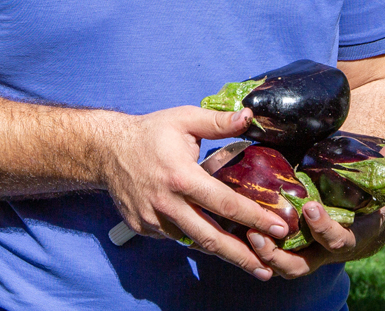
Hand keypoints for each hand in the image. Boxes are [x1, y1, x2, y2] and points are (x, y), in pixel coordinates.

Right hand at [101, 106, 290, 280]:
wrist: (106, 151)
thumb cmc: (149, 133)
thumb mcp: (183, 119)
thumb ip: (217, 121)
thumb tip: (248, 117)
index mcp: (181, 176)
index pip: (225, 202)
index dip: (254, 217)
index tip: (278, 228)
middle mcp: (167, 203)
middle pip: (210, 237)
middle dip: (242, 255)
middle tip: (269, 268)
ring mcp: (154, 219)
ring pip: (193, 242)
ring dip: (222, 253)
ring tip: (251, 263)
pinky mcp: (145, 228)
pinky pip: (176, 238)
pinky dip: (196, 241)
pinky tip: (216, 243)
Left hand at [246, 140, 384, 278]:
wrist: (369, 227)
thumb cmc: (372, 202)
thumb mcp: (383, 186)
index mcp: (351, 236)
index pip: (338, 240)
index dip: (324, 227)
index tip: (310, 208)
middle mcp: (326, 252)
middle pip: (302, 266)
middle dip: (280, 254)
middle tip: (260, 233)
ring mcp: (308, 254)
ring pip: (284, 267)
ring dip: (264, 255)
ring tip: (246, 234)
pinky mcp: (293, 251)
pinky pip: (274, 258)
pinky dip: (258, 250)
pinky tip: (240, 232)